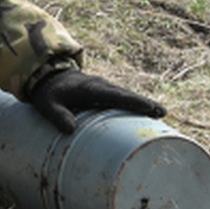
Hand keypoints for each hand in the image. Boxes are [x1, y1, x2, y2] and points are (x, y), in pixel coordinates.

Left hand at [30, 69, 165, 133]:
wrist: (48, 77)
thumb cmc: (49, 93)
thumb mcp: (48, 105)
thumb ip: (58, 116)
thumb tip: (70, 130)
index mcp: (89, 88)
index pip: (113, 95)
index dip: (131, 101)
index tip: (148, 107)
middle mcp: (100, 86)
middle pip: (125, 95)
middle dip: (144, 103)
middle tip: (162, 112)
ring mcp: (104, 89)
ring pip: (126, 96)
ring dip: (143, 104)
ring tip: (160, 114)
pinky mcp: (105, 93)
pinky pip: (122, 99)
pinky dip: (135, 105)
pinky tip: (148, 115)